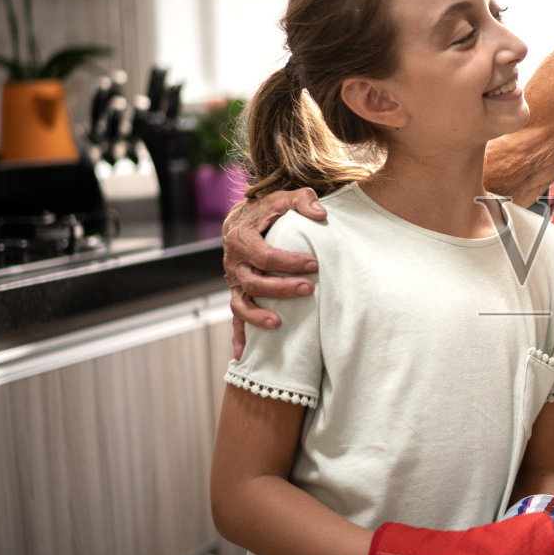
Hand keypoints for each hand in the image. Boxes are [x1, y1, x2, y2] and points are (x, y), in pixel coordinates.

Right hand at [223, 188, 325, 356]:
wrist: (243, 219)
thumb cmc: (269, 211)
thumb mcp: (285, 199)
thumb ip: (303, 200)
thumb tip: (320, 214)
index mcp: (242, 239)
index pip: (266, 255)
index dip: (290, 262)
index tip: (314, 264)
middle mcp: (234, 263)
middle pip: (255, 282)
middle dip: (282, 289)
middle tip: (309, 289)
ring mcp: (234, 282)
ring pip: (241, 304)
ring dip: (258, 317)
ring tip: (279, 324)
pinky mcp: (237, 294)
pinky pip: (235, 318)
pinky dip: (238, 336)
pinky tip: (244, 355)